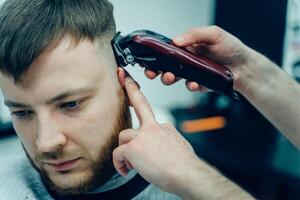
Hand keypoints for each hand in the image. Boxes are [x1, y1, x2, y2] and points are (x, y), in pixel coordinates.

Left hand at [113, 68, 199, 193]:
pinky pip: (117, 154)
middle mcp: (153, 127)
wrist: (187, 173)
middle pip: (140, 104)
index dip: (139, 96)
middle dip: (132, 89)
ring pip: (123, 137)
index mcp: (164, 128)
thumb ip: (167, 140)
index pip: (150, 112)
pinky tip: (126, 170)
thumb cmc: (185, 165)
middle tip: (125, 77)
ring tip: (133, 164)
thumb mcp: (179, 147)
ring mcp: (142, 135)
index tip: (133, 83)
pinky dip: (120, 164)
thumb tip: (164, 143)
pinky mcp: (132, 147)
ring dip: (125, 151)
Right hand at [144, 26, 252, 91]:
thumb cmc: (231, 47)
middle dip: (156, 70)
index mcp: (187, 48)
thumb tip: (176, 40)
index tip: (147, 59)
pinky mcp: (200, 85)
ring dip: (169, 78)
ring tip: (170, 77)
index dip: (155, 56)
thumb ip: (195, 34)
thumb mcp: (214, 34)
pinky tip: (193, 83)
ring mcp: (192, 74)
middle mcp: (187, 61)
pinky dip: (190, 86)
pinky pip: (191, 87)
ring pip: (175, 78)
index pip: (166, 51)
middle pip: (165, 66)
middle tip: (152, 72)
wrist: (245, 65)